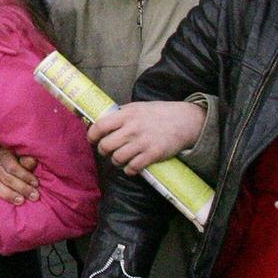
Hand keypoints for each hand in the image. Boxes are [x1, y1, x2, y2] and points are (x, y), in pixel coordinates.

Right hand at [0, 148, 38, 203]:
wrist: (3, 159)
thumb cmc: (17, 158)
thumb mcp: (22, 156)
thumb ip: (26, 160)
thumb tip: (31, 161)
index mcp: (4, 155)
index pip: (13, 167)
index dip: (24, 176)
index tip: (36, 183)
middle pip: (6, 178)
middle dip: (22, 188)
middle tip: (34, 196)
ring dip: (9, 195)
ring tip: (20, 201)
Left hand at [88, 101, 203, 174]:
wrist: (185, 120)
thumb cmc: (159, 113)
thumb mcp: (138, 107)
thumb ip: (121, 114)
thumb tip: (102, 122)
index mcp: (127, 114)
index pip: (100, 126)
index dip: (92, 135)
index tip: (92, 139)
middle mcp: (133, 128)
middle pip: (106, 146)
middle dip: (103, 150)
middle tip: (106, 150)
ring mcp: (143, 142)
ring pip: (117, 158)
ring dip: (115, 161)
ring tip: (119, 158)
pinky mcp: (153, 154)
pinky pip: (132, 168)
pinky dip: (129, 170)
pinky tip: (131, 166)